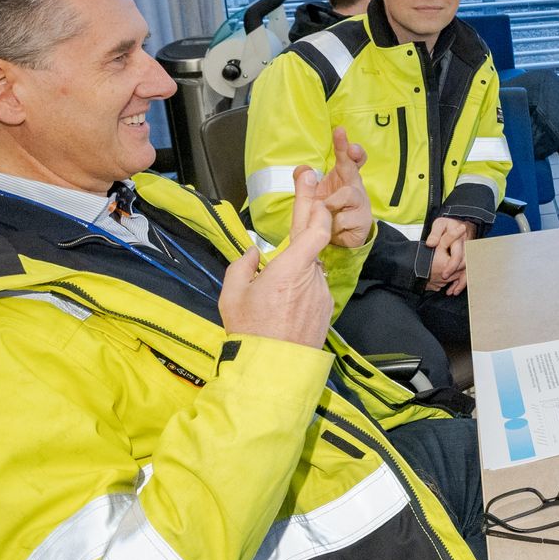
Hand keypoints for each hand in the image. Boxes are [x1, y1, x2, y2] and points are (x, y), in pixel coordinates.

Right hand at [218, 166, 335, 349]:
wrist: (273, 370)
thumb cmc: (250, 332)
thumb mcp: (232, 295)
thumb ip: (241, 266)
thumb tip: (253, 253)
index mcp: (290, 269)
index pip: (316, 231)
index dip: (317, 210)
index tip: (314, 195)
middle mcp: (312, 279)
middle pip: (316, 243)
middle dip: (313, 215)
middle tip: (310, 189)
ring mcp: (321, 295)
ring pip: (312, 270)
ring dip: (300, 267)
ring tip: (277, 289)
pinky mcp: (326, 310)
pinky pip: (314, 289)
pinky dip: (303, 287)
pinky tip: (285, 304)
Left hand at [316, 127, 371, 249]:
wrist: (336, 247)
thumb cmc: (324, 220)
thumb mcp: (308, 204)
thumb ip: (304, 187)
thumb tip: (304, 169)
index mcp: (341, 179)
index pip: (345, 158)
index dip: (344, 145)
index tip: (339, 131)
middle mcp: (353, 187)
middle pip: (353, 168)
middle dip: (351, 155)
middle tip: (351, 148)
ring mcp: (360, 203)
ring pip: (347, 194)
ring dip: (331, 203)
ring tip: (324, 212)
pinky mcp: (363, 221)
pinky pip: (345, 218)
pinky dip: (334, 224)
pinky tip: (333, 230)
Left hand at [425, 216, 473, 295]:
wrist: (460, 222)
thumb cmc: (448, 224)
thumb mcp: (439, 224)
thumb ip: (435, 234)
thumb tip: (431, 244)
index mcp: (459, 240)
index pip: (457, 256)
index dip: (451, 266)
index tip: (444, 275)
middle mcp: (466, 248)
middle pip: (465, 266)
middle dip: (457, 278)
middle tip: (449, 288)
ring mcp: (469, 253)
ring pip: (468, 270)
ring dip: (462, 282)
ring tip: (453, 292)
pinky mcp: (468, 258)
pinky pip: (468, 271)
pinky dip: (462, 280)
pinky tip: (455, 288)